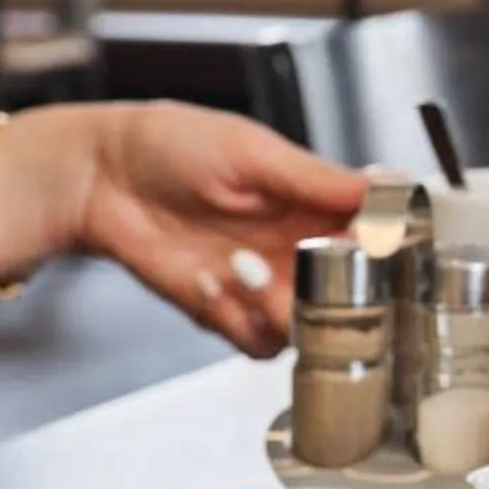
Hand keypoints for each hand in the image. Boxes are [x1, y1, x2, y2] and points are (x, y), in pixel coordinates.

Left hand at [0, 102, 368, 355]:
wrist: (100, 178)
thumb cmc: (171, 145)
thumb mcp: (253, 152)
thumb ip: (319, 179)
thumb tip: (387, 184)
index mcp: (315, 203)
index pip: (375, 236)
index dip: (384, 250)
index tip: (375, 247)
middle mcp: (298, 249)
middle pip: (353, 294)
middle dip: (336, 291)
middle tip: (304, 267)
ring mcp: (265, 285)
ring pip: (310, 327)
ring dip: (280, 308)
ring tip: (240, 269)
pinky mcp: (227, 312)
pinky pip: (258, 343)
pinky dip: (238, 321)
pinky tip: (207, 281)